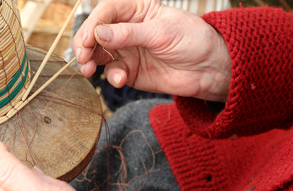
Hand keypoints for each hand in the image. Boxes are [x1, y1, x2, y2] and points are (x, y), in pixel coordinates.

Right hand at [73, 0, 230, 101]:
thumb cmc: (192, 40)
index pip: (106, 12)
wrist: (209, 69)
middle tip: (83, 57)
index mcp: (136, 10)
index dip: (94, 24)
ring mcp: (127, 51)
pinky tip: (120, 79)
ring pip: (99, 54)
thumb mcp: (162, 32)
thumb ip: (129, 34)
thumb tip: (98, 34)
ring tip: (88, 70)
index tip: (89, 39)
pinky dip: (112, 76)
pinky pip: (113, 72)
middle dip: (86, 45)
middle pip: (97, 33)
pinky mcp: (130, 71)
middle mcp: (127, 29)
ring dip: (91, 62)